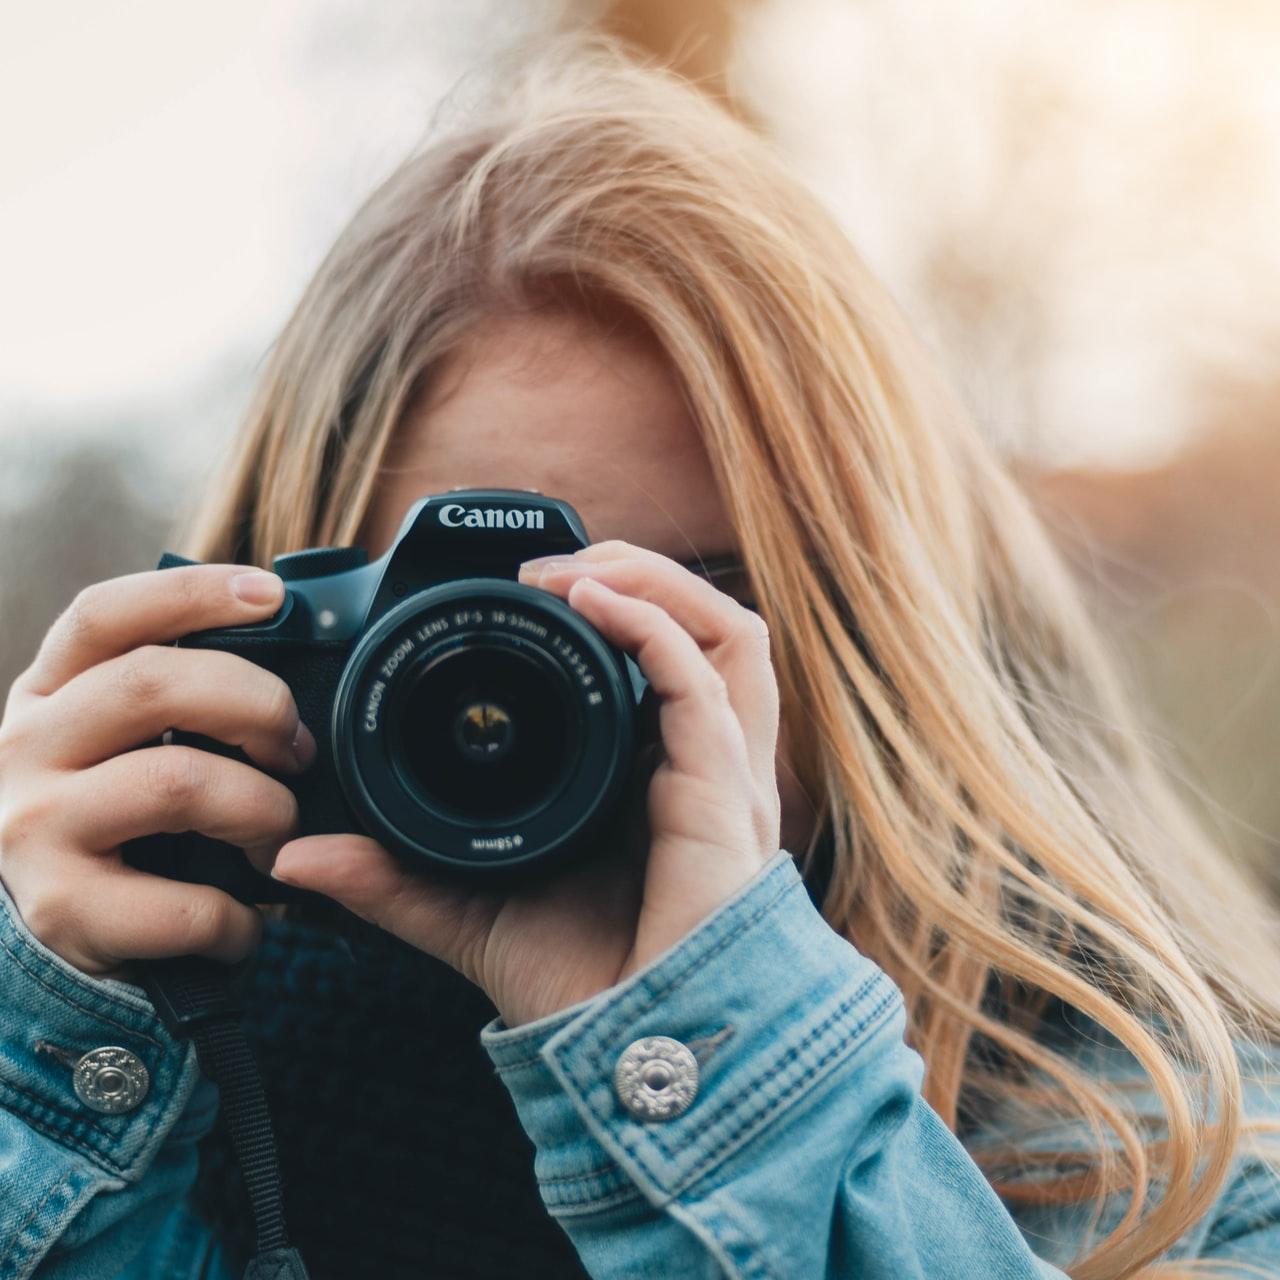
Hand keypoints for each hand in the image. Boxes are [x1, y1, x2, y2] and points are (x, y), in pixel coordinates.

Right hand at [0, 565, 313, 977]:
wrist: (54, 926)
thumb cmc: (120, 809)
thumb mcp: (127, 733)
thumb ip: (183, 685)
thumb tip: (296, 635)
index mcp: (50, 689)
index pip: (105, 614)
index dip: (192, 592)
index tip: (273, 595)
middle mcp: (26, 747)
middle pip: (153, 683)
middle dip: (258, 705)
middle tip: (299, 748)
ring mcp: (35, 827)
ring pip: (178, 783)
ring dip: (263, 810)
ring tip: (279, 834)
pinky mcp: (62, 908)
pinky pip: (184, 903)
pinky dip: (237, 917)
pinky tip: (247, 920)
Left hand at [270, 540, 782, 1026]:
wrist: (635, 1049)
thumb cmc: (579, 984)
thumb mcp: (466, 910)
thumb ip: (391, 879)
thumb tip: (295, 861)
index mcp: (653, 775)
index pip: (661, 666)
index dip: (614, 612)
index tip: (523, 593)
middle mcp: (698, 761)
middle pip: (708, 628)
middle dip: (639, 575)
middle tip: (550, 567)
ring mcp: (721, 770)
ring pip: (730, 631)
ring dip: (655, 580)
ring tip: (575, 569)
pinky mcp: (724, 786)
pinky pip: (704, 677)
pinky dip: (652, 622)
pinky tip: (590, 600)